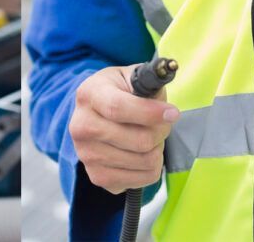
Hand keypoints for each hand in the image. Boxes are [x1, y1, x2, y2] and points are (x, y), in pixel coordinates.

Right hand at [68, 65, 179, 194]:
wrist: (96, 114)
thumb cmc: (118, 92)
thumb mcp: (130, 77)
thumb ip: (149, 79)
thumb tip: (167, 73)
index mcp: (88, 95)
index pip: (118, 108)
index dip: (150, 113)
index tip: (173, 113)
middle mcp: (81, 127)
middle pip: (138, 140)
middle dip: (161, 131)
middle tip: (163, 123)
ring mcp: (87, 155)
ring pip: (144, 161)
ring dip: (157, 149)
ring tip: (149, 135)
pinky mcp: (98, 177)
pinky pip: (143, 180)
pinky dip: (151, 167)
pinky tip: (141, 153)